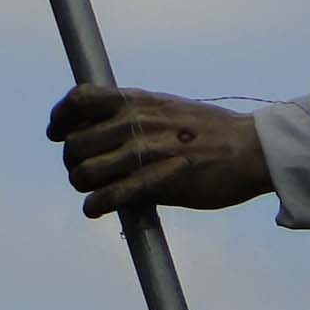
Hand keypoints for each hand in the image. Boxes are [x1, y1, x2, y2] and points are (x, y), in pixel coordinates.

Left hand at [45, 84, 271, 218]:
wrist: (252, 149)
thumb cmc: (208, 131)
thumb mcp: (166, 107)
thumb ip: (133, 113)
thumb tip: (95, 124)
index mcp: (138, 100)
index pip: (79, 99)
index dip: (60, 118)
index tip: (58, 133)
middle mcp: (137, 121)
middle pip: (74, 143)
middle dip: (73, 161)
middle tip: (86, 172)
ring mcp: (147, 151)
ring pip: (85, 171)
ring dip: (84, 185)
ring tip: (94, 192)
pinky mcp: (159, 181)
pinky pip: (110, 196)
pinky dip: (96, 206)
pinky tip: (96, 209)